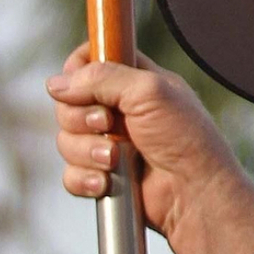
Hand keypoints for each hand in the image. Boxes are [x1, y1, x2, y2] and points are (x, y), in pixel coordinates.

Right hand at [46, 45, 253, 253]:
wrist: (195, 193)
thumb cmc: (186, 139)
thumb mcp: (149, 92)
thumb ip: (103, 77)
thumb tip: (57, 83)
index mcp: (135, 81)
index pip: (91, 60)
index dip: (77, 68)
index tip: (78, 79)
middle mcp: (119, 110)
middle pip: (69, 102)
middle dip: (81, 117)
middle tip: (108, 124)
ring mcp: (109, 144)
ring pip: (66, 140)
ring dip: (87, 150)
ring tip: (115, 158)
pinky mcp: (103, 176)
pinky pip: (71, 174)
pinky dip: (85, 178)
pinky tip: (106, 182)